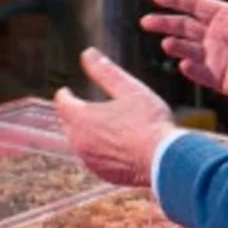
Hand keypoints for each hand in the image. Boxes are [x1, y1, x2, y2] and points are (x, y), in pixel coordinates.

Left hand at [53, 48, 176, 187]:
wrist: (165, 160)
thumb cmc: (148, 121)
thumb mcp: (128, 88)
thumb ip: (105, 71)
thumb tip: (87, 53)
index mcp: (81, 118)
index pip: (62, 102)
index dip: (65, 94)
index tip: (68, 91)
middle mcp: (79, 141)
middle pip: (67, 123)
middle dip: (73, 113)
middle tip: (83, 106)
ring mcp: (90, 160)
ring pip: (79, 142)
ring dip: (86, 133)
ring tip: (100, 125)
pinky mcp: (102, 174)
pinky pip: (93, 158)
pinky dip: (98, 150)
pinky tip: (112, 146)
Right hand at [142, 0, 227, 108]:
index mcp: (227, 17)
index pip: (195, 6)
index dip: (176, 0)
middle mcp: (217, 36)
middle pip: (184, 26)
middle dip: (165, 23)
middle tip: (146, 21)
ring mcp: (216, 57)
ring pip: (188, 49)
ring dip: (176, 45)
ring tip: (167, 44)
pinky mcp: (218, 79)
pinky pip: (199, 73)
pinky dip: (190, 69)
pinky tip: (184, 65)